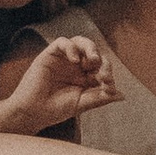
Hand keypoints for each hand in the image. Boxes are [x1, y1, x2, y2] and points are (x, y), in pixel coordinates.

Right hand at [0, 35, 119, 135]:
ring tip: (93, 60)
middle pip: (94, 52)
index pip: (102, 67)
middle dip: (103, 62)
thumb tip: (122, 95)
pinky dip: (71, 47)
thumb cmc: (56, 110)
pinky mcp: (49, 55)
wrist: (33, 113)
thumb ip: (100, 98)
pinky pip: (62, 42)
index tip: (109, 86)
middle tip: (104, 75)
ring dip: (90, 48)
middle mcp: (76, 65)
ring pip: (80, 42)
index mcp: (86, 76)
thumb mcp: (82, 104)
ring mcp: (63, 59)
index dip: (108, 74)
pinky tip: (75, 60)